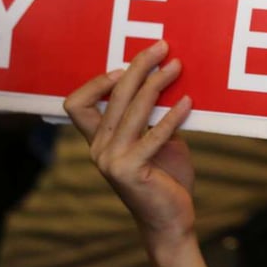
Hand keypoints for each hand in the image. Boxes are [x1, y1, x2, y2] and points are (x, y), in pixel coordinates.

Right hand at [65, 41, 210, 266]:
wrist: (171, 219)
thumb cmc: (166, 177)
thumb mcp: (158, 141)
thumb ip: (154, 116)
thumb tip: (170, 78)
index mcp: (99, 140)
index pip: (77, 103)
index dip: (97, 81)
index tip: (126, 65)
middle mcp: (98, 149)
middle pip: (112, 96)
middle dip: (138, 66)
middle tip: (162, 47)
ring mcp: (111, 161)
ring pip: (132, 109)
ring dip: (156, 83)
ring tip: (178, 67)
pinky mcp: (129, 171)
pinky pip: (153, 134)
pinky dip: (171, 116)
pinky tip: (189, 102)